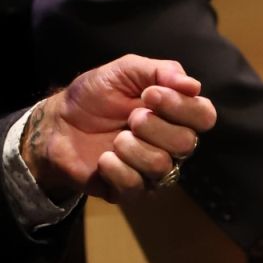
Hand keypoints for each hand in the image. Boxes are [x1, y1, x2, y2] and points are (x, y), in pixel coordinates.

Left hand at [26, 55, 215, 202]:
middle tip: (129, 117)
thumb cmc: (94, 97)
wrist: (57, 123)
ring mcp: (152, 171)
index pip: (204, 116)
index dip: (181, 106)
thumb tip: (193, 85)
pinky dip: (116, 168)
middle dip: (152, 126)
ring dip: (131, 146)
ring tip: (114, 138)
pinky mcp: (131, 191)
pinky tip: (104, 159)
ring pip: (161, 165)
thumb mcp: (123, 71)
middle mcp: (170, 144)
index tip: (149, 94)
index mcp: (175, 114)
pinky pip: (136, 186)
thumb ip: (160, 71)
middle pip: (186, 143)